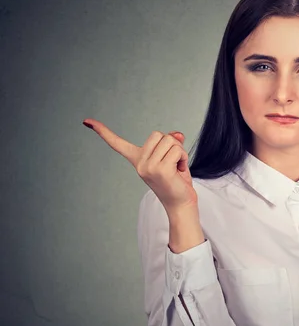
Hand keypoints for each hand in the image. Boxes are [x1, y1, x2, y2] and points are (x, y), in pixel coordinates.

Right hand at [82, 119, 197, 212]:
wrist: (181, 203)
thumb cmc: (176, 181)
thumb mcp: (172, 157)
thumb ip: (171, 143)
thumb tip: (177, 134)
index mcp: (137, 159)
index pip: (117, 143)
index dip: (103, 131)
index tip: (87, 121)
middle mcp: (139, 163)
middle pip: (159, 134)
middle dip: (172, 144)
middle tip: (173, 161)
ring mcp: (148, 167)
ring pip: (170, 140)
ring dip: (180, 151)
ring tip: (177, 166)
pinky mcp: (161, 170)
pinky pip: (177, 150)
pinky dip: (183, 157)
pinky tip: (179, 170)